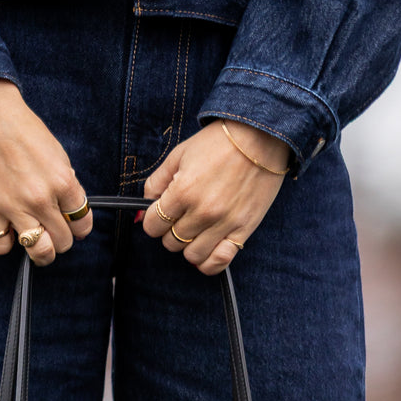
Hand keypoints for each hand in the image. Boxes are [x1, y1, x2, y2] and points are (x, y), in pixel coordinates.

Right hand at [0, 77, 92, 266]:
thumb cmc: (21, 128)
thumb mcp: (55, 151)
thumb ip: (64, 181)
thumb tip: (68, 204)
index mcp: (63, 180)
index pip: (83, 223)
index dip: (78, 226)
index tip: (71, 224)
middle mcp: (42, 198)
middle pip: (63, 242)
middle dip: (59, 239)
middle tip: (51, 230)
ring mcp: (15, 207)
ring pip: (38, 252)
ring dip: (38, 251)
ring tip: (34, 240)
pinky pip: (1, 247)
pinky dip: (5, 243)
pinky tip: (6, 228)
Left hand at [141, 119, 288, 275]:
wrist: (258, 137)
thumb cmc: (218, 142)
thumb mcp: (179, 154)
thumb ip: (156, 183)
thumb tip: (141, 212)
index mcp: (183, 191)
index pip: (152, 225)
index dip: (152, 219)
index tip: (159, 212)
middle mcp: (202, 212)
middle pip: (170, 242)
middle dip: (169, 230)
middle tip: (179, 215)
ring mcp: (224, 224)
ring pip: (191, 256)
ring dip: (188, 245)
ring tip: (195, 228)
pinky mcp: (243, 230)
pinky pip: (219, 262)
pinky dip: (209, 262)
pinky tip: (207, 248)